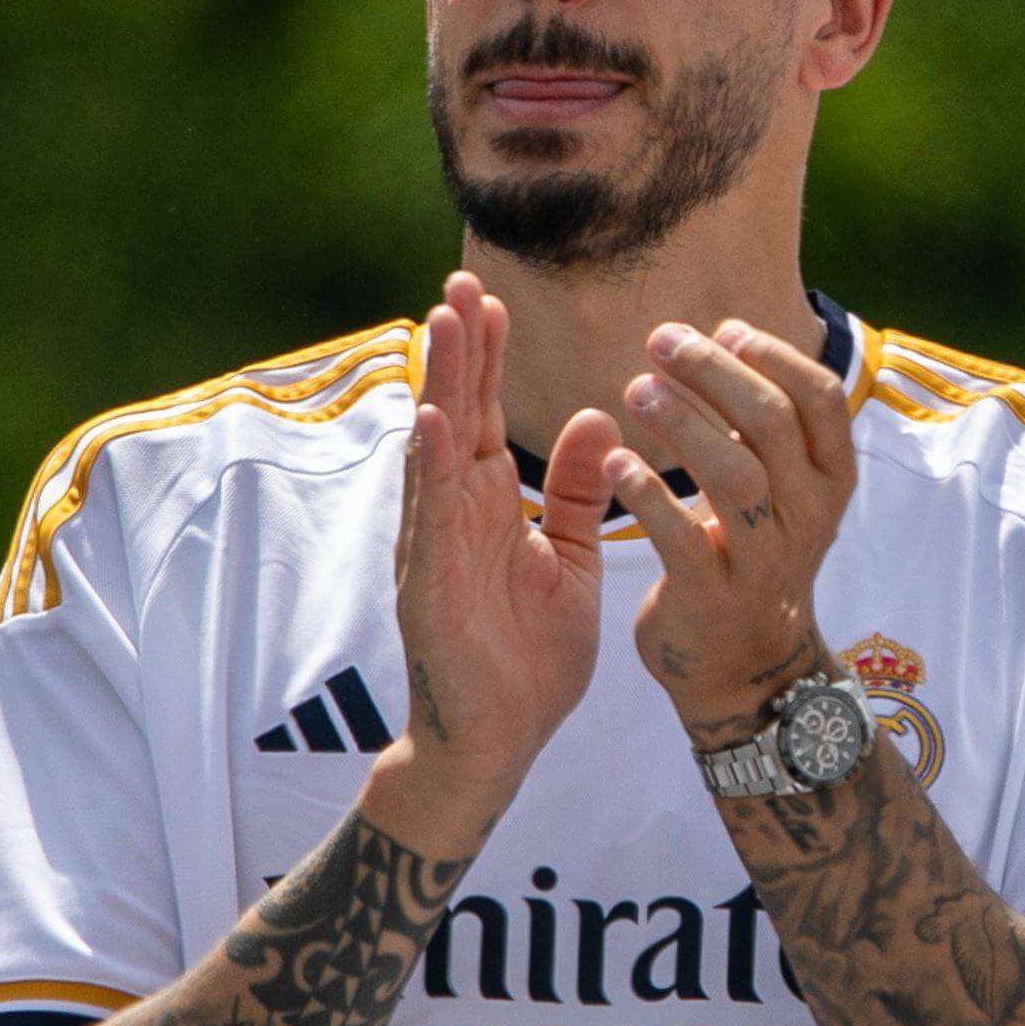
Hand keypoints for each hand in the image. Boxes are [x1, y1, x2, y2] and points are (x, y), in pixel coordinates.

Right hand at [381, 273, 611, 855]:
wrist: (499, 742)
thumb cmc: (527, 659)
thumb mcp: (568, 560)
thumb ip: (576, 493)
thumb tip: (593, 418)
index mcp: (486, 507)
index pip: (484, 417)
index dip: (487, 360)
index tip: (493, 300)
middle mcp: (452, 515)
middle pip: (454, 415)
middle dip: (457, 351)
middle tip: (459, 283)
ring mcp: (435, 547)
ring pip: (434, 452)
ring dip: (438, 387)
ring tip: (441, 325)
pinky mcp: (431, 585)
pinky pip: (431, 516)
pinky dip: (432, 466)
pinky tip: (436, 419)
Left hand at [608, 319, 858, 736]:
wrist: (745, 668)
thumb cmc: (751, 553)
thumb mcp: (779, 489)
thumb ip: (759, 423)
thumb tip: (723, 334)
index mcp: (830, 482)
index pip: (820, 399)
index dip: (773, 355)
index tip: (723, 328)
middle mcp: (808, 518)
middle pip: (772, 423)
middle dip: (715, 372)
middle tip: (659, 341)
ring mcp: (764, 561)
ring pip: (735, 475)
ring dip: (682, 423)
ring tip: (636, 389)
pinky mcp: (714, 598)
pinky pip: (683, 538)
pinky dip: (647, 495)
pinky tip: (613, 463)